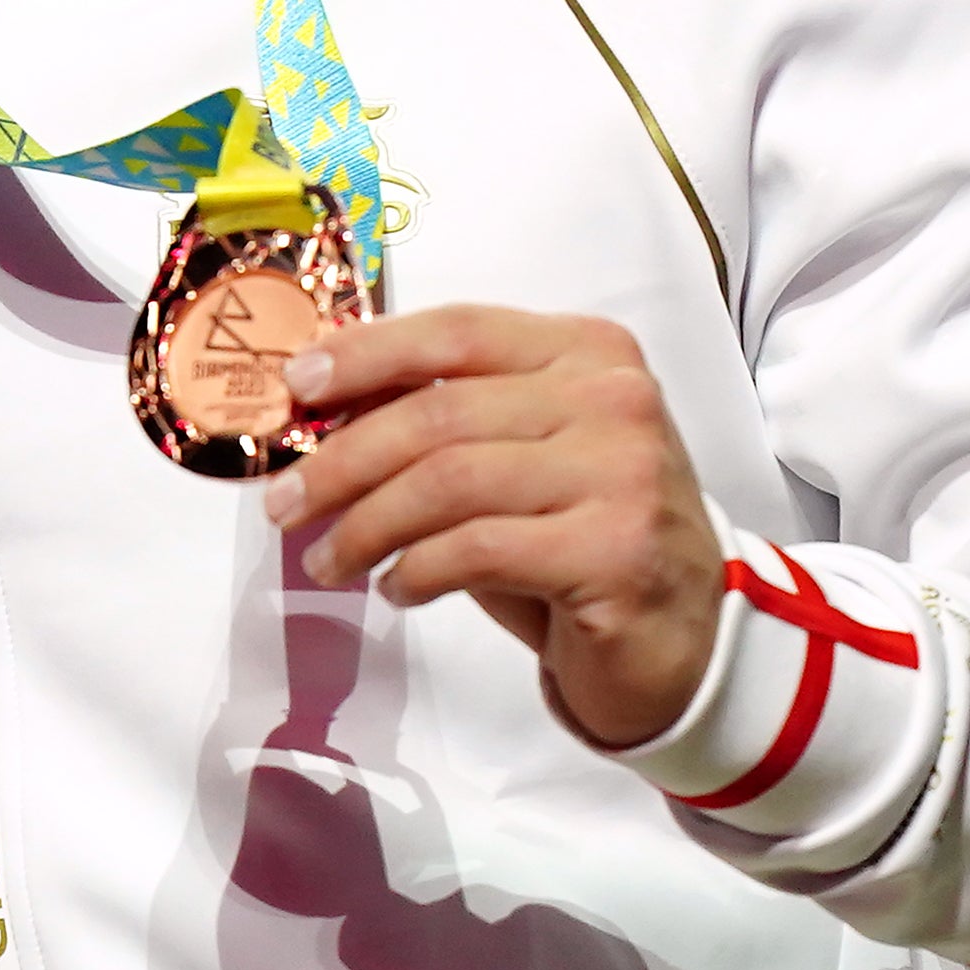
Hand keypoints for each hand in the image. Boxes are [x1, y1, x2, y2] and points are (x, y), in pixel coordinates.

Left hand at [256, 305, 721, 749]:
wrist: (687, 638)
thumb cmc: (581, 539)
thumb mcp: (514, 460)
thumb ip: (441, 419)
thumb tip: (319, 406)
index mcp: (588, 351)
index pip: (455, 331)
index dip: (365, 354)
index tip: (295, 388)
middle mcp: (614, 398)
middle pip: (437, 413)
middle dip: (340, 461)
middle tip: (282, 504)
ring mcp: (623, 473)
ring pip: (448, 481)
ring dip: (365, 525)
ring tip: (329, 561)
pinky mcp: (614, 551)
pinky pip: (475, 549)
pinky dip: (415, 570)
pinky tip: (397, 588)